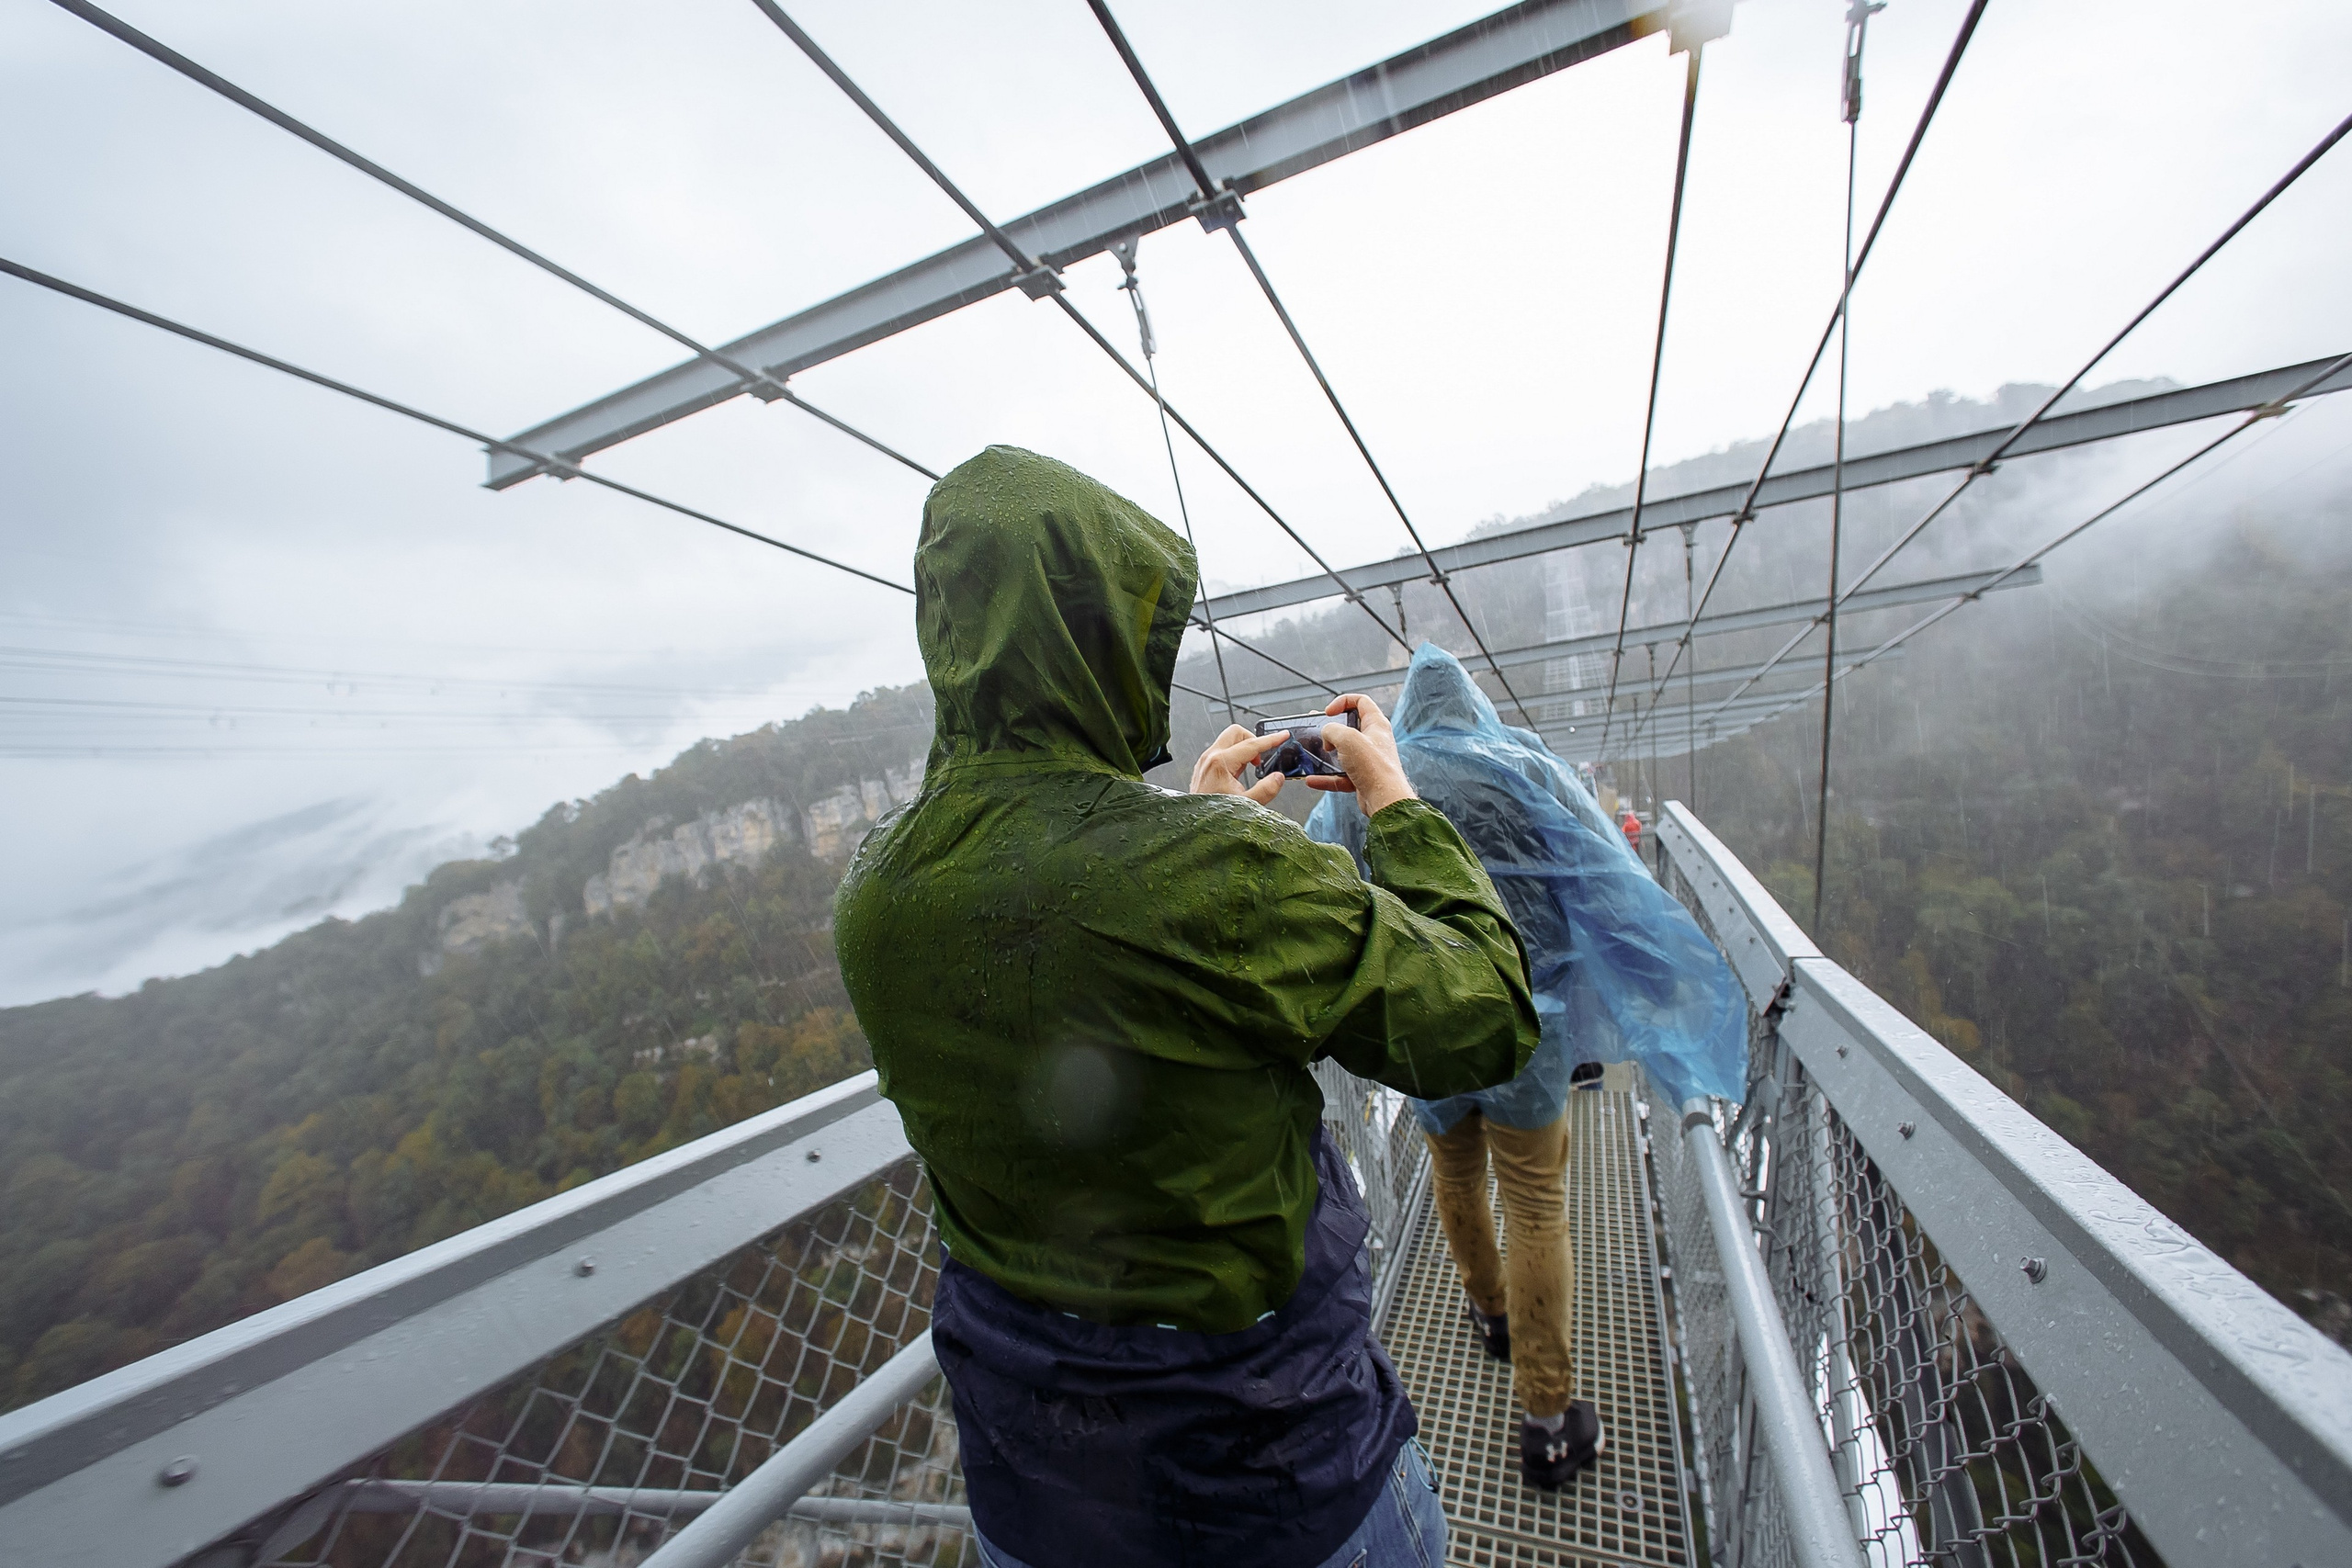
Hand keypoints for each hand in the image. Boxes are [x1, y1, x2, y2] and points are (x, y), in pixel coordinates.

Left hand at [1190, 724, 1287, 805]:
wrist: (1195, 822)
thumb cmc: (1214, 814)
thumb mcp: (1246, 804)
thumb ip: (1265, 790)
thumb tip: (1277, 778)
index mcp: (1220, 763)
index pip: (1251, 744)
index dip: (1270, 740)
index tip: (1282, 736)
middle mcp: (1210, 757)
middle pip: (1236, 733)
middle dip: (1253, 740)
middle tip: (1261, 756)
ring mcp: (1205, 761)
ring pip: (1228, 740)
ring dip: (1244, 748)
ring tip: (1251, 767)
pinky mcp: (1204, 766)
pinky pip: (1222, 751)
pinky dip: (1235, 756)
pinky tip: (1239, 772)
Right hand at [1310, 694, 1415, 813]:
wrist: (1385, 800)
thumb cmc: (1374, 768)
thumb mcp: (1347, 739)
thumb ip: (1332, 730)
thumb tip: (1326, 735)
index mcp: (1376, 724)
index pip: (1361, 701)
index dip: (1342, 702)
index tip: (1328, 713)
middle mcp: (1373, 740)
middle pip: (1349, 727)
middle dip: (1331, 730)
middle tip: (1317, 731)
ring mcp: (1367, 760)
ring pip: (1343, 753)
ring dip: (1327, 755)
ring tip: (1314, 755)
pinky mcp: (1362, 778)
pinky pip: (1340, 775)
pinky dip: (1326, 778)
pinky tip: (1313, 780)